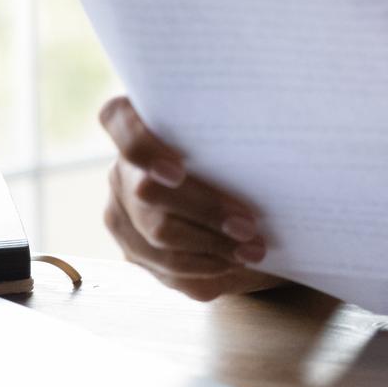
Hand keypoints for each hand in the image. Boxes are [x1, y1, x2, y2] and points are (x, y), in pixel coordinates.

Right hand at [97, 95, 286, 301]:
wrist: (243, 196)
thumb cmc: (245, 158)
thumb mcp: (240, 140)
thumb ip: (235, 136)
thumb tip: (270, 143)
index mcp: (137, 125)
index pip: (117, 119)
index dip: (141, 145)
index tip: (178, 172)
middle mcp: (123, 170)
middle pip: (148, 193)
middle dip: (204, 211)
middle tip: (248, 226)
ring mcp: (122, 214)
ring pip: (157, 238)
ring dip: (211, 247)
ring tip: (253, 249)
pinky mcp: (136, 251)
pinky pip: (165, 267)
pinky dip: (206, 267)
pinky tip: (235, 261)